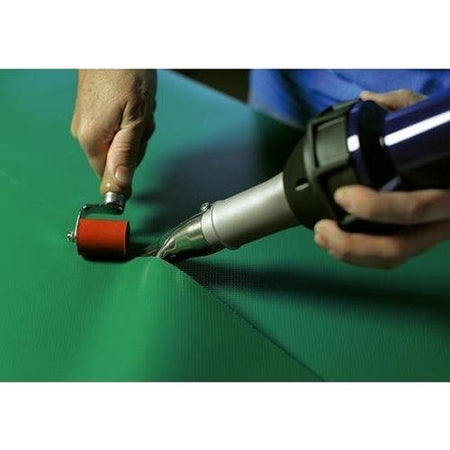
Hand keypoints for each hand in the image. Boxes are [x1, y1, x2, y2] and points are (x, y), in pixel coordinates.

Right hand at [71, 69, 155, 197]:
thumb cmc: (127, 75)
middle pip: (116, 158)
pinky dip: (129, 119)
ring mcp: (86, 123)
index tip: (139, 145)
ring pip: (119, 142)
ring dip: (136, 129)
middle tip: (142, 119)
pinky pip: (115, 128)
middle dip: (136, 143)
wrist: (113, 43)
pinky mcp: (91, 114)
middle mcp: (83, 134)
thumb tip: (120, 184)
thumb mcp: (135, 119)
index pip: (108, 175)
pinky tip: (132, 102)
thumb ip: (127, 153)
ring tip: (138, 106)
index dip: (128, 169)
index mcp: (92, 139)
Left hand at [313, 89, 449, 268]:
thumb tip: (366, 100)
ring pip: (393, 259)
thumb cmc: (445, 141)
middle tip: (322, 227)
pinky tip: (334, 244)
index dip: (376, 208)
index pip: (415, 208)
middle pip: (400, 245)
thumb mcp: (431, 116)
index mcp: (446, 188)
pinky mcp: (419, 240)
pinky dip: (359, 256)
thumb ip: (402, 106)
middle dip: (353, 242)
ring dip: (350, 255)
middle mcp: (442, 219)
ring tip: (321, 237)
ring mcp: (431, 234)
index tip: (341, 195)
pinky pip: (390, 258)